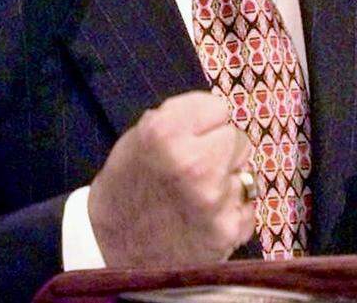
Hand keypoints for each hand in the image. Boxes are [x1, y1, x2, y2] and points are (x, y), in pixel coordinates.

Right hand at [88, 90, 255, 266]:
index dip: (204, 123)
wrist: (108, 249)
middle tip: (193, 170)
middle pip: (236, 138)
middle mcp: (193, 162)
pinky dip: (232, 211)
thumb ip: (180, 119)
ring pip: (245, 171)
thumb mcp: (141, 137)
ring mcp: (214, 198)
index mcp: (166, 132)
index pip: (218, 108)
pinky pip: (248, 204)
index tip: (190, 138)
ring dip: (228, 180)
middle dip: (219, 150)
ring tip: (196, 196)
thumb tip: (219, 114)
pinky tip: (205, 219)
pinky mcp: (227, 230)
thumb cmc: (128, 185)